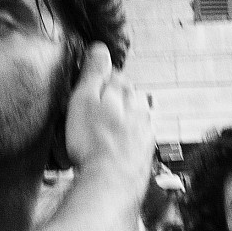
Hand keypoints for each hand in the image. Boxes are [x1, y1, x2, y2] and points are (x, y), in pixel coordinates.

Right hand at [60, 42, 153, 180]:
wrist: (112, 182)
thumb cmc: (93, 142)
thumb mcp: (84, 100)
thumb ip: (94, 73)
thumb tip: (100, 48)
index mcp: (127, 94)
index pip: (115, 75)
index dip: (98, 80)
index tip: (86, 87)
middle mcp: (142, 110)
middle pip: (127, 95)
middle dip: (112, 98)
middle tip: (91, 110)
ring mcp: (147, 132)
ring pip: (134, 116)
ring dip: (121, 118)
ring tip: (101, 130)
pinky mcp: (146, 152)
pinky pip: (136, 137)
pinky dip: (126, 138)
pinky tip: (114, 145)